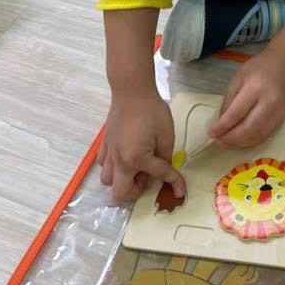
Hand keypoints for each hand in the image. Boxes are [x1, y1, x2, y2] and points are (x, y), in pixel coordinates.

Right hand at [98, 90, 184, 204]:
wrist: (131, 91)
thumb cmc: (152, 110)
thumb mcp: (166, 134)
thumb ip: (166, 156)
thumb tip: (165, 168)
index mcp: (137, 158)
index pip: (159, 176)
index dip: (174, 183)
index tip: (180, 190)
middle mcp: (120, 160)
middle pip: (121, 192)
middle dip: (136, 191)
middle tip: (148, 178)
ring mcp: (110, 152)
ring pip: (108, 181)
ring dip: (123, 180)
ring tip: (136, 168)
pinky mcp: (105, 143)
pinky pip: (103, 164)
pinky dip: (113, 167)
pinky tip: (124, 157)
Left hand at [210, 47, 284, 147]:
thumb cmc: (260, 68)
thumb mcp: (239, 78)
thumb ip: (229, 100)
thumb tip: (221, 124)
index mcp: (255, 87)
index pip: (236, 113)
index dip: (222, 127)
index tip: (212, 134)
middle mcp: (269, 101)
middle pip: (248, 128)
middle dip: (230, 139)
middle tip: (218, 141)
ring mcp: (279, 111)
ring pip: (258, 136)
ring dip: (240, 143)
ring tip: (227, 143)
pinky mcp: (284, 118)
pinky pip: (266, 135)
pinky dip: (252, 141)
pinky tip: (242, 141)